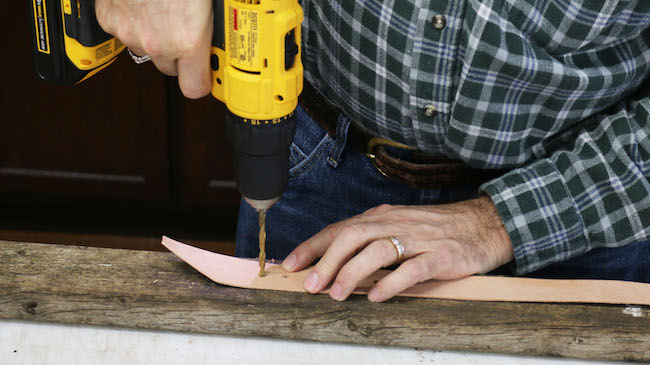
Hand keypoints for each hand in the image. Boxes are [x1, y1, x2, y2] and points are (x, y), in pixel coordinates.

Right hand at [96, 0, 212, 98]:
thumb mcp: (206, 2)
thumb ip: (211, 26)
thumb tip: (217, 34)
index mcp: (188, 39)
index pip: (195, 87)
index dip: (203, 81)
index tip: (208, 76)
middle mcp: (157, 43)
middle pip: (170, 68)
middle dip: (179, 54)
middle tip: (185, 27)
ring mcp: (129, 33)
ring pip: (145, 48)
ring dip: (154, 35)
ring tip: (161, 8)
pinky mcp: (109, 20)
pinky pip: (124, 30)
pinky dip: (132, 19)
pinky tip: (141, 2)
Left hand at [282, 196, 513, 301]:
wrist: (483, 224)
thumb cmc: (435, 229)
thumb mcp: (398, 226)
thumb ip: (370, 239)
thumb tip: (334, 261)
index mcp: (382, 217)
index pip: (339, 228)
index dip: (312, 246)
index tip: (291, 265)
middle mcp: (395, 224)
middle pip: (352, 236)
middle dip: (326, 261)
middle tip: (309, 285)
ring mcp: (418, 240)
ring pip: (378, 251)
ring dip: (352, 272)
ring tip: (336, 294)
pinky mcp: (440, 256)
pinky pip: (413, 269)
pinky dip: (392, 283)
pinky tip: (376, 297)